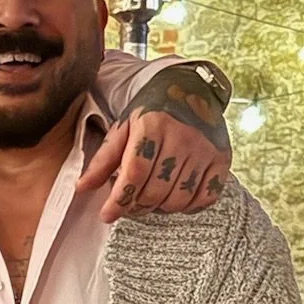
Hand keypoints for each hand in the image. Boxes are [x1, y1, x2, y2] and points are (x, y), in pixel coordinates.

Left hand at [77, 70, 231, 223]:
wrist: (190, 88)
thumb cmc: (152, 110)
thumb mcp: (123, 127)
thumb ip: (103, 159)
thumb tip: (81, 188)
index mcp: (153, 126)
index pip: (134, 173)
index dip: (119, 200)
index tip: (107, 215)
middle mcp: (182, 138)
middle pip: (155, 191)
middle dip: (136, 205)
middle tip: (129, 203)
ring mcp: (205, 150)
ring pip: (179, 199)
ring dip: (160, 207)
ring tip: (150, 198)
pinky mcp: (222, 159)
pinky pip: (206, 197)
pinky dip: (189, 206)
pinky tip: (175, 197)